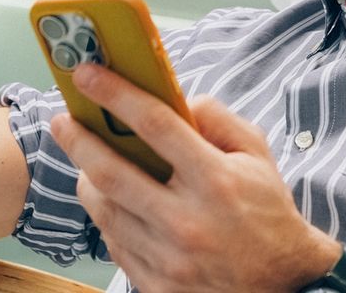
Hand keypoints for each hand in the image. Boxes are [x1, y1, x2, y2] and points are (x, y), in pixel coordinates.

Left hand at [49, 64, 338, 292]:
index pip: (155, 125)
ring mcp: (169, 258)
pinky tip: (113, 201)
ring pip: (105, 210)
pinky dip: (108, 217)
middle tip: (62, 119)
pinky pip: (115, 243)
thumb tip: (176, 100)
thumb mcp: (258, 155)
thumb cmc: (268, 214)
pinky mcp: (157, 284)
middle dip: (78, 139)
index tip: (88, 75)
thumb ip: (218, 119)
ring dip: (87, 179)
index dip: (116, 94)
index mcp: (215, 180)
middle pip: (112, 171)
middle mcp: (188, 220)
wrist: (282, 285)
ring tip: (85, 160)